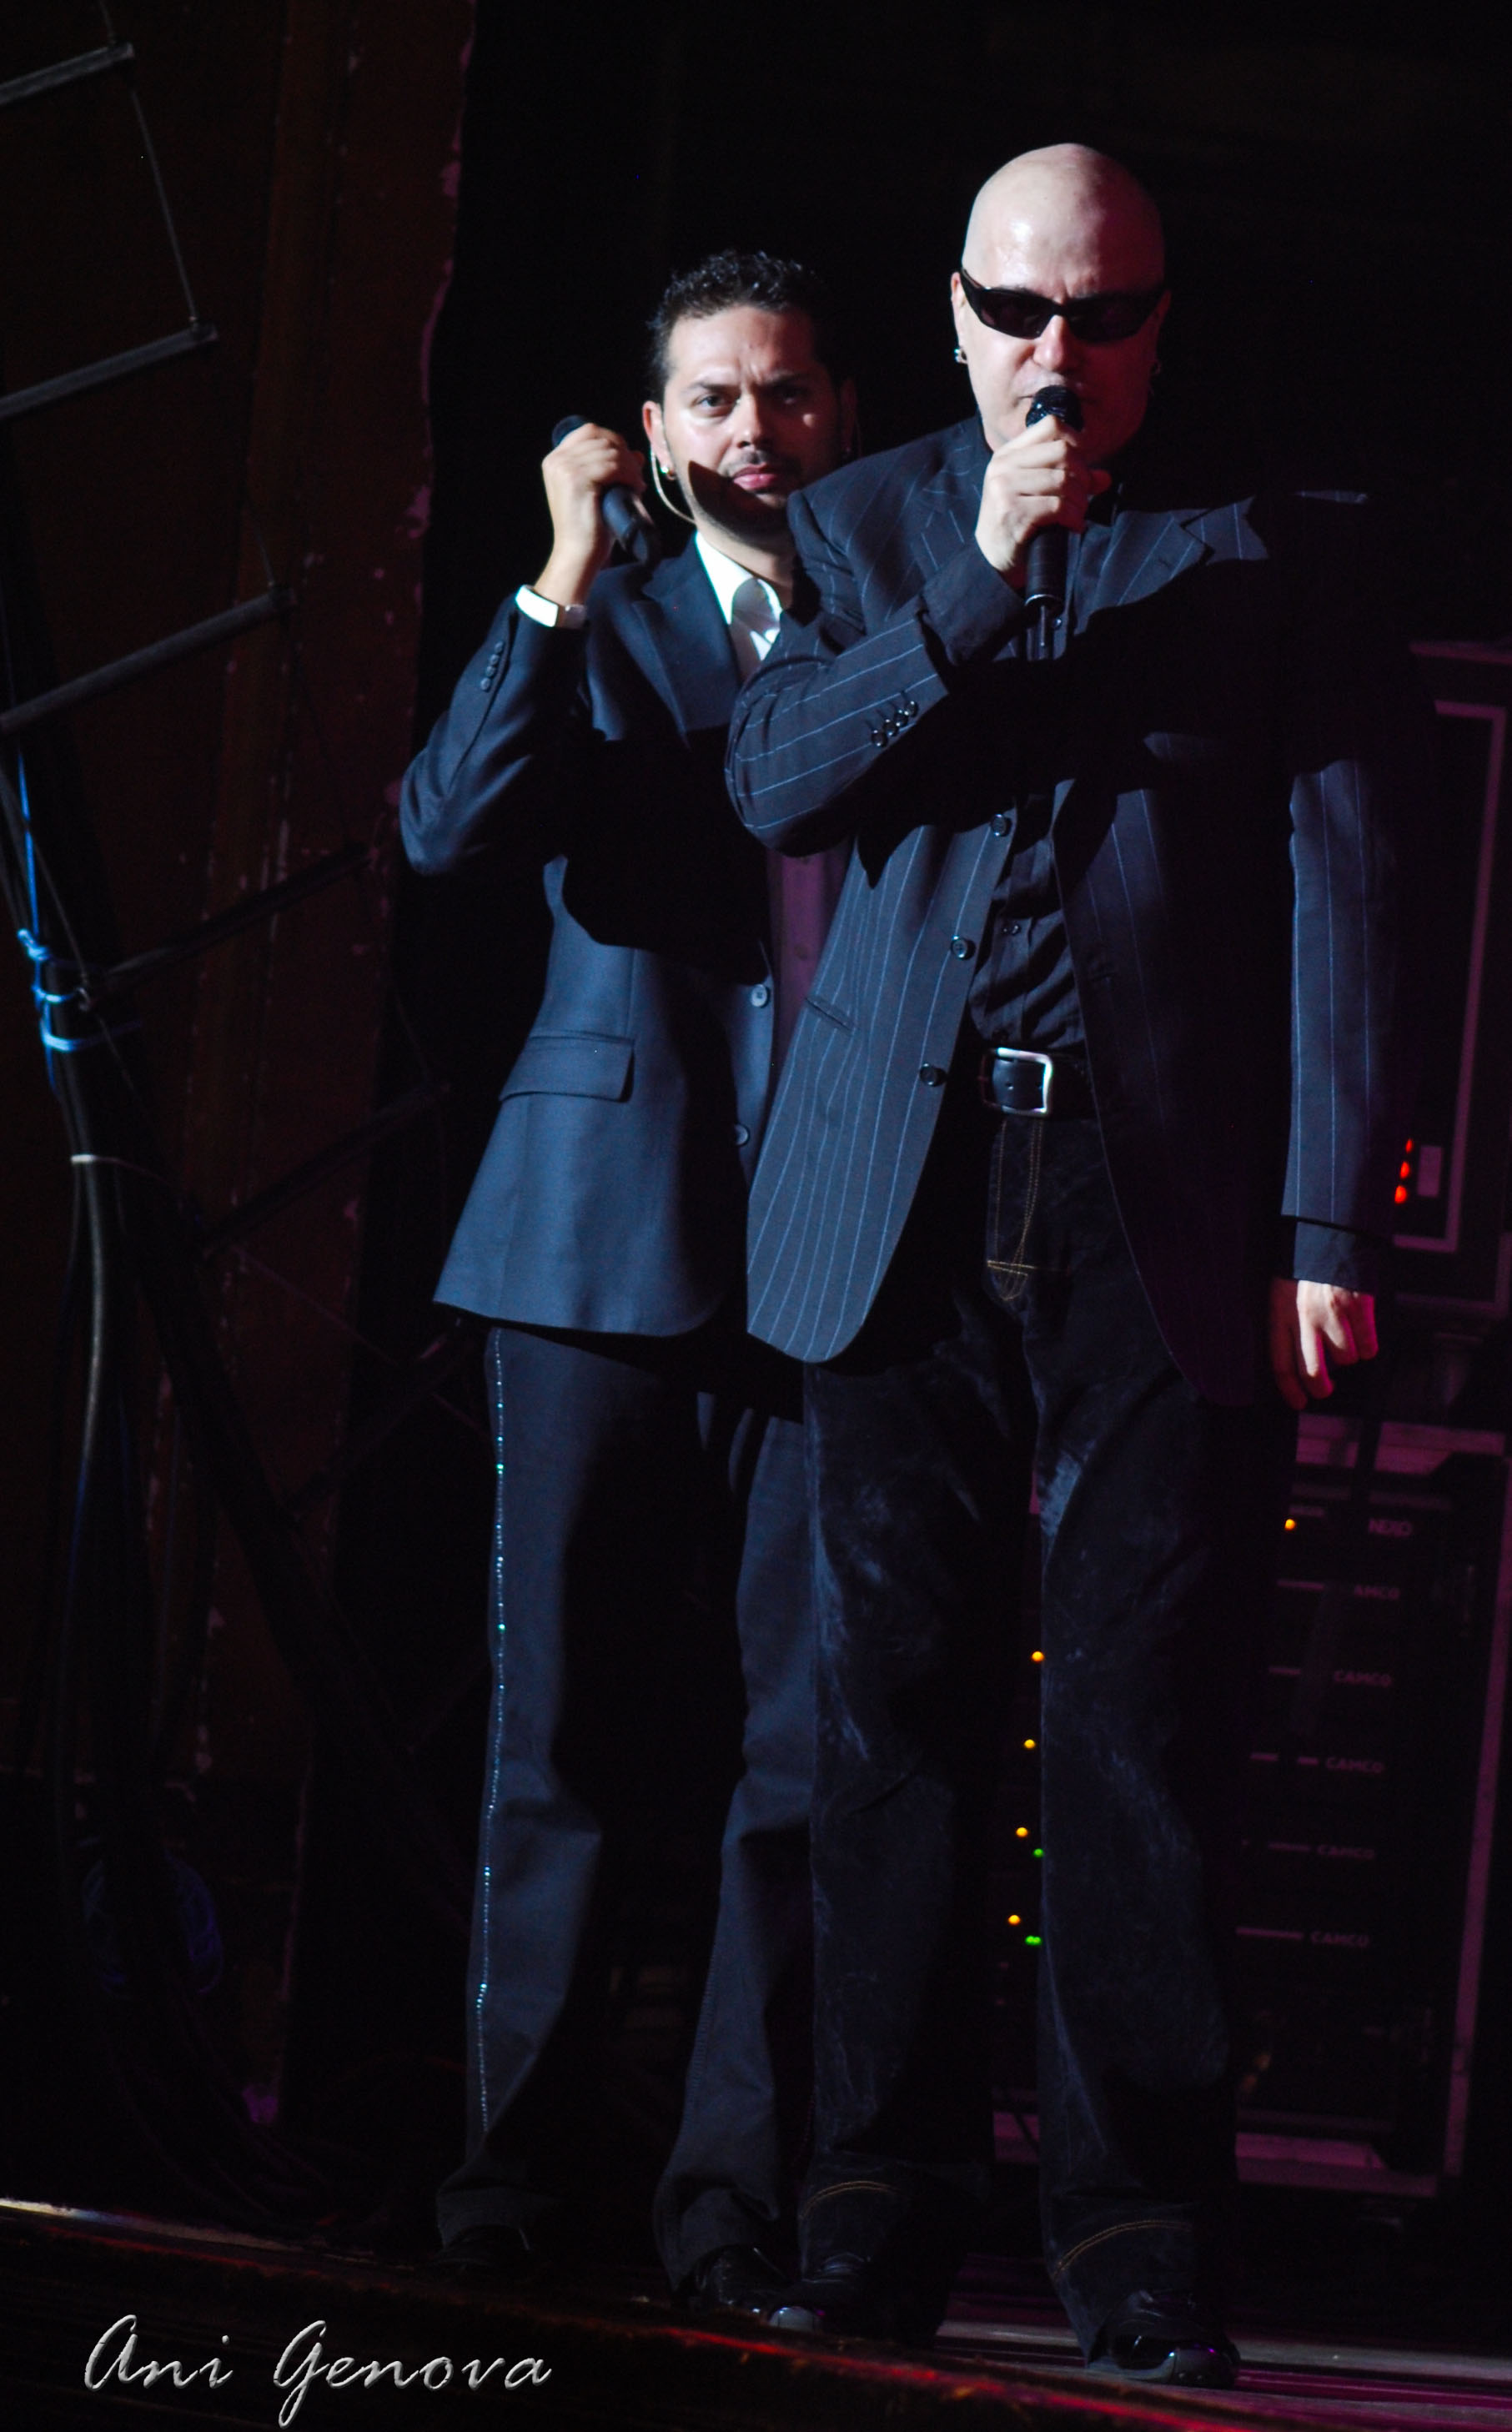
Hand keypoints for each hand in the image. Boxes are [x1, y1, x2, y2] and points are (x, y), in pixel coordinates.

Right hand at [534, 422, 646, 609]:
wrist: (578, 554)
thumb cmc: (590, 527)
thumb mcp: (599, 491)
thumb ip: (611, 469)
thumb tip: (636, 453)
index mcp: (556, 459)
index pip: (589, 430)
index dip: (613, 439)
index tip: (628, 459)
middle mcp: (557, 460)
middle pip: (601, 438)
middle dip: (625, 453)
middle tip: (637, 475)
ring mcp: (565, 469)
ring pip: (610, 452)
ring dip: (630, 466)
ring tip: (637, 485)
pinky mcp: (577, 480)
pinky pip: (612, 466)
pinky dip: (628, 475)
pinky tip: (635, 487)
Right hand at [974, 417, 1110, 579]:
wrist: (992, 560)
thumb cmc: (1018, 523)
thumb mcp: (1038, 494)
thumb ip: (1070, 479)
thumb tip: (1104, 478)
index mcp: (1008, 454)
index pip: (1051, 426)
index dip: (1075, 442)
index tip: (1081, 467)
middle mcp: (1004, 466)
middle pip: (1062, 451)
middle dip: (1082, 475)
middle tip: (1082, 495)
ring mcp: (1005, 488)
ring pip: (1063, 480)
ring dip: (1080, 500)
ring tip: (1077, 513)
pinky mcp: (1012, 512)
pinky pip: (1058, 506)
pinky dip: (1073, 517)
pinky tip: (1073, 526)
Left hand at [1268, 1279, 1377, 1410]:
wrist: (1327, 1234)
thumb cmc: (1301, 1269)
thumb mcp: (1280, 1295)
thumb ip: (1285, 1327)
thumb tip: (1296, 1368)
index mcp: (1280, 1314)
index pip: (1281, 1365)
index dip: (1291, 1390)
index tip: (1299, 1402)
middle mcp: (1304, 1317)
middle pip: (1313, 1372)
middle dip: (1320, 1388)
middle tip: (1324, 1390)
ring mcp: (1332, 1312)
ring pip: (1346, 1360)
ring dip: (1349, 1356)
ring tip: (1344, 1338)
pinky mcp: (1357, 1306)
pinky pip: (1368, 1346)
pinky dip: (1368, 1347)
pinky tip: (1362, 1334)